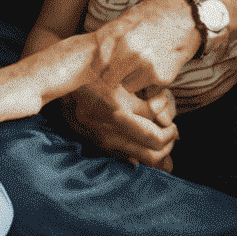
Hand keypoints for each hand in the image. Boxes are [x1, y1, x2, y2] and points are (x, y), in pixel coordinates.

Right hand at [61, 82, 177, 168]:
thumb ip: (146, 104)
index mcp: (117, 114)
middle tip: (171, 134)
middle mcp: (109, 132)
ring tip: (160, 139)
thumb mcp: (124, 83)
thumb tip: (165, 121)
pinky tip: (142, 143)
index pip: (155, 137)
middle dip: (167, 146)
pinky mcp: (97, 144)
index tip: (173, 125)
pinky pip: (125, 158)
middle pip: (151, 155)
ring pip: (140, 159)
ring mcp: (102, 141)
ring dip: (156, 153)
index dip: (170, 132)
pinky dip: (138, 154)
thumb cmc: (97, 76)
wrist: (63, 82)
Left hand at [81, 0, 201, 101]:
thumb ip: (106, 40)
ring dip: (131, 79)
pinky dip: (148, 80)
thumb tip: (92, 60)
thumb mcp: (123, 21)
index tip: (104, 65)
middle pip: (111, 80)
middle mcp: (134, 55)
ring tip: (140, 62)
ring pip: (128, 86)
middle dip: (114, 75)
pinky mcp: (163, 78)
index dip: (100, 67)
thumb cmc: (152, 16)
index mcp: (121, 39)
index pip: (98, 66)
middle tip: (121, 67)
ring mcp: (149, 68)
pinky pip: (146, 87)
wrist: (186, 16)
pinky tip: (154, 64)